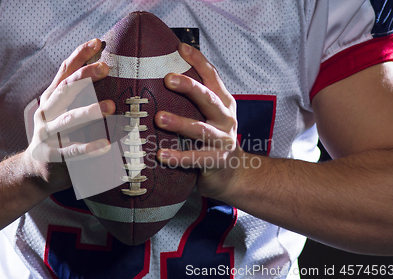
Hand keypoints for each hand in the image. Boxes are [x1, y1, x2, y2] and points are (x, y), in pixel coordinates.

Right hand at [23, 39, 114, 192]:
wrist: (34, 170)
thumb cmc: (56, 135)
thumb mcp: (62, 110)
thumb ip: (78, 92)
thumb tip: (104, 64)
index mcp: (51, 98)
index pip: (65, 71)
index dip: (79, 55)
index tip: (97, 42)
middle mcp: (47, 112)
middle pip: (65, 90)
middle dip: (85, 76)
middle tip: (106, 67)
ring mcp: (47, 134)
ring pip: (68, 120)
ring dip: (89, 112)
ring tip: (110, 107)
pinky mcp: (52, 156)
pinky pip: (72, 151)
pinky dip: (88, 148)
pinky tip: (105, 145)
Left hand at [155, 43, 240, 200]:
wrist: (234, 173)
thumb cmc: (213, 138)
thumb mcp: (209, 115)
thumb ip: (194, 99)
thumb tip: (160, 75)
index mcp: (223, 103)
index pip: (212, 77)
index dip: (198, 61)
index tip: (180, 47)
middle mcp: (226, 119)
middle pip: (208, 98)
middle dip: (189, 86)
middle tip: (167, 78)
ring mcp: (223, 141)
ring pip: (201, 129)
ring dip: (179, 123)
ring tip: (158, 118)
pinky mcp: (216, 162)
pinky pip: (196, 159)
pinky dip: (178, 157)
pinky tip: (161, 155)